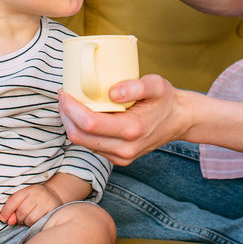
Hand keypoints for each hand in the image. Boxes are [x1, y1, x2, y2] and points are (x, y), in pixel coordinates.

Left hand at [0, 183, 61, 226]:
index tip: (3, 219)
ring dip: (27, 222)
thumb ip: (12, 209)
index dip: (6, 211)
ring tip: (29, 218)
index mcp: (29, 190)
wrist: (53, 197)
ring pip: (30, 219)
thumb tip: (9, 221)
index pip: (14, 200)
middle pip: (22, 211)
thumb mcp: (23, 199)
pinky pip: (38, 222)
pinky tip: (35, 220)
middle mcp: (38, 194)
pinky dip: (34, 224)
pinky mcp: (52, 211)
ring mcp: (46, 203)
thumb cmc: (34, 199)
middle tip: (21, 218)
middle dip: (19, 218)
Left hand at [58, 75, 187, 167]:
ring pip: (83, 144)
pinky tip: (82, 116)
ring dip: (71, 124)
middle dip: (65, 116)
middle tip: (63, 97)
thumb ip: (136, 86)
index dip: (71, 108)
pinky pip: (92, 147)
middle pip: (80, 137)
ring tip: (70, 104)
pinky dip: (81, 131)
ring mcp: (122, 157)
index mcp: (132, 129)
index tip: (65, 92)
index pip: (89, 124)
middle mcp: (125, 148)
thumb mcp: (157, 84)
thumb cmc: (165, 100)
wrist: (179, 120)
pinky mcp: (119, 159)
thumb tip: (113, 92)